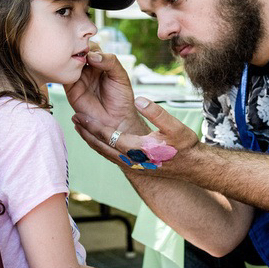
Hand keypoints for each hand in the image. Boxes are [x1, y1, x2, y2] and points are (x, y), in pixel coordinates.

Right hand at [64, 51, 146, 134]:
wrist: (116, 120)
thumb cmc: (122, 98)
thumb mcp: (120, 76)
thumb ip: (110, 62)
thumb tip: (92, 55)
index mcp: (101, 64)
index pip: (92, 47)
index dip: (89, 46)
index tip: (91, 51)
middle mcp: (88, 69)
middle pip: (78, 53)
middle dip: (77, 50)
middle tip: (81, 53)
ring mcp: (79, 79)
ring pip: (69, 62)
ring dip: (70, 59)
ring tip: (77, 62)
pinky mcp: (71, 89)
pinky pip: (63, 76)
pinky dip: (63, 70)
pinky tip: (70, 69)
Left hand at [73, 97, 198, 173]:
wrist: (193, 167)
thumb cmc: (185, 146)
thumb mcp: (175, 127)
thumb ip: (157, 113)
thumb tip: (140, 100)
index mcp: (139, 149)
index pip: (109, 137)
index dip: (94, 126)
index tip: (81, 115)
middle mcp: (132, 160)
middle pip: (102, 147)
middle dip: (87, 133)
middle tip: (74, 120)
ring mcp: (133, 166)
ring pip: (106, 154)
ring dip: (92, 141)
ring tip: (81, 129)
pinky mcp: (136, 167)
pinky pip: (113, 157)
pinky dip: (102, 147)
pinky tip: (99, 139)